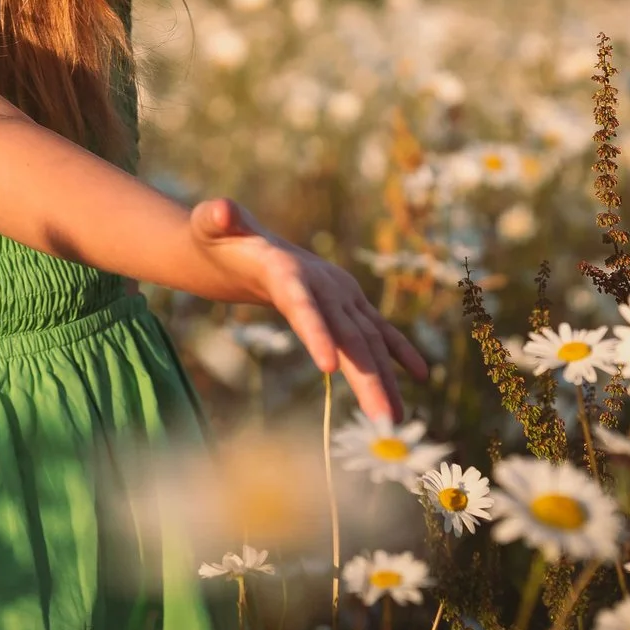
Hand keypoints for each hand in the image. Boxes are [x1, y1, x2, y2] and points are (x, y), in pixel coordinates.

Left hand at [187, 198, 427, 422]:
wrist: (242, 239)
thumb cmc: (219, 237)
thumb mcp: (208, 226)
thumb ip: (215, 218)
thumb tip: (221, 210)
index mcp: (288, 270)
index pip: (303, 306)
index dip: (317, 333)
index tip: (328, 367)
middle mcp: (323, 283)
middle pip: (346, 334)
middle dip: (367, 376)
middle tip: (384, 419)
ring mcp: (339, 293)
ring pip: (367, 340)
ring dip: (384, 379)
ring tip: (396, 419)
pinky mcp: (347, 304)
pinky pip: (377, 331)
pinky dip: (398, 352)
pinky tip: (420, 377)